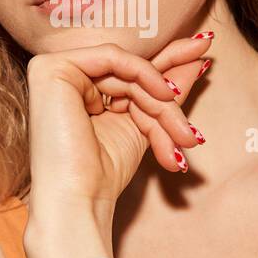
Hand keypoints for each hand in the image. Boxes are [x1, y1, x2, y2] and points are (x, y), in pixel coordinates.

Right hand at [25, 32, 213, 221]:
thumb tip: (199, 58)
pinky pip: (112, 57)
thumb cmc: (104, 174)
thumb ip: (166, 90)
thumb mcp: (146, 125)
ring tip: (181, 136)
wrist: (78, 201)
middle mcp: (64, 78)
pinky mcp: (51, 68)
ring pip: (127, 70)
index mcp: (81, 92)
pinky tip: (165, 95)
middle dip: (169, 104)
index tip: (206, 56)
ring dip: (161, 102)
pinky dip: (144, 74)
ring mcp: (54, 71)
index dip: (170, 64)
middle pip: (132, 75)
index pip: (131, 73)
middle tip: (190, 136)